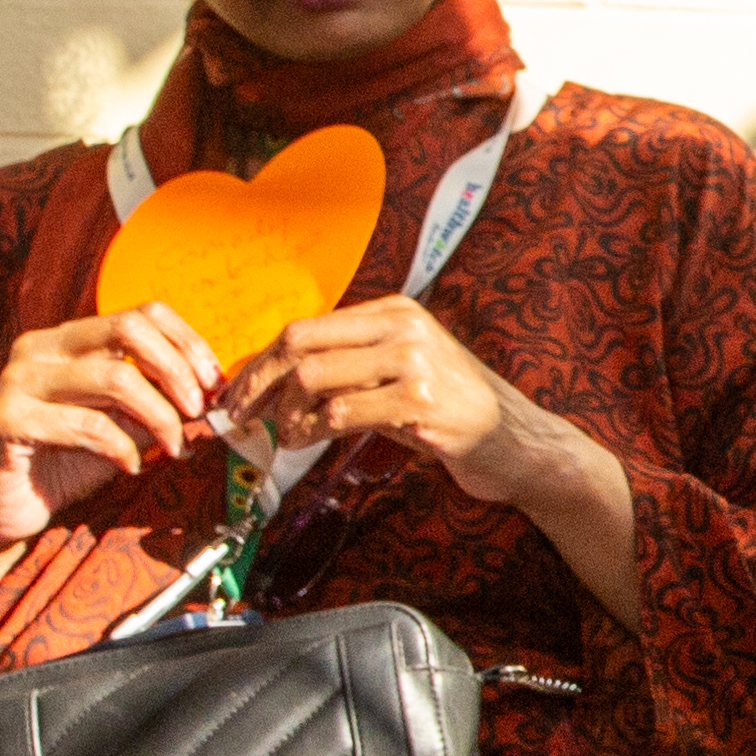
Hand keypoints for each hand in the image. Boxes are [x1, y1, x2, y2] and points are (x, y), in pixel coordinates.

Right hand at [0, 304, 220, 573]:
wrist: (7, 506)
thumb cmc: (69, 459)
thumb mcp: (127, 422)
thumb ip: (161, 400)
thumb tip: (215, 390)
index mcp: (69, 339)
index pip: (144, 312)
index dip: (189, 344)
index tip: (214, 385)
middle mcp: (39, 348)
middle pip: (129, 329)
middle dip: (178, 371)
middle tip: (199, 411)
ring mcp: (18, 380)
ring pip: (116, 378)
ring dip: (161, 417)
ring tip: (174, 447)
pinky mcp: (8, 420)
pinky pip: (88, 425)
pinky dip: (123, 448)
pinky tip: (131, 466)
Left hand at [220, 292, 634, 562]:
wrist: (519, 443)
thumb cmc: (453, 413)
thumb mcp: (402, 374)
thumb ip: (350, 366)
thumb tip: (273, 382)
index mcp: (396, 311)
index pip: (305, 328)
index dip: (259, 363)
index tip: (236, 395)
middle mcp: (404, 327)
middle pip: (300, 344)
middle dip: (258, 384)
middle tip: (240, 418)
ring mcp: (415, 361)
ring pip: (313, 377)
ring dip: (285, 414)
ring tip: (285, 436)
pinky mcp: (420, 401)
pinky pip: (341, 413)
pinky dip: (312, 431)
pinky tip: (308, 442)